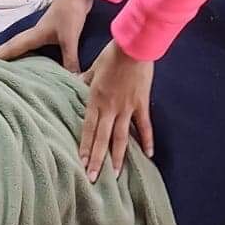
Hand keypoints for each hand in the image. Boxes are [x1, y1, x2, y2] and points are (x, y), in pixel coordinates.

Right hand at [0, 0, 94, 71]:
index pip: (12, 48)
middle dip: (0, 54)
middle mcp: (35, 33)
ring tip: (5, 63)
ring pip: (25, 45)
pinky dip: (31, 51)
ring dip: (14, 52)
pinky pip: (37, 45)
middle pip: (13, 46)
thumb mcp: (70, 37)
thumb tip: (72, 80)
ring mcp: (44, 31)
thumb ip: (69, 59)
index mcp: (34, 35)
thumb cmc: (70, 11)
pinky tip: (34, 56)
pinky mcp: (54, 30)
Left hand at [79, 42, 154, 180]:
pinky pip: (144, 125)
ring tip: (115, 174)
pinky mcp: (141, 104)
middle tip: (93, 178)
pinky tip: (148, 154)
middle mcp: (110, 108)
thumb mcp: (94, 67)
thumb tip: (76, 81)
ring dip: (118, 157)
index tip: (82, 163)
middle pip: (102, 138)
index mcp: (96, 99)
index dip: (85, 147)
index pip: (89, 129)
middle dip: (97, 160)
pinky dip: (147, 140)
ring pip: (121, 137)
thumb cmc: (112, 54)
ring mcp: (127, 107)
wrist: (134, 46)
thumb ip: (86, 78)